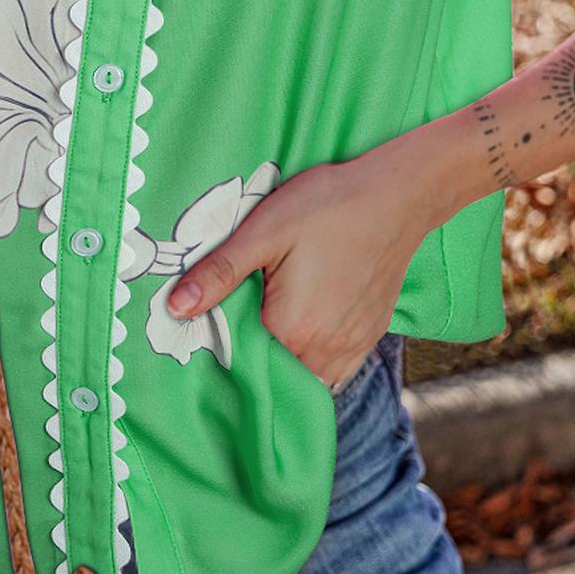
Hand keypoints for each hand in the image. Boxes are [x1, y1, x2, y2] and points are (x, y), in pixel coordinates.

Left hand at [164, 133, 451, 386]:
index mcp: (292, 329)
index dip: (223, 352)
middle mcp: (325, 350)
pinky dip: (315, 362)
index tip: (209, 333)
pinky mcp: (370, 336)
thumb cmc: (329, 205)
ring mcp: (352, 346)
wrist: (399, 194)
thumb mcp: (264, 232)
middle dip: (253, 361)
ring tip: (268, 332)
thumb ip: (219, 273)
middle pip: (276, 376)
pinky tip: (302, 333)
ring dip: (285, 364)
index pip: (243, 363)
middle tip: (236, 327)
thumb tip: (175, 308)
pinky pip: (335, 370)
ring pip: (307, 379)